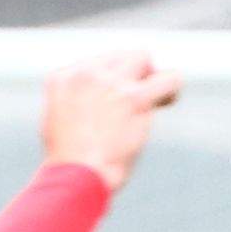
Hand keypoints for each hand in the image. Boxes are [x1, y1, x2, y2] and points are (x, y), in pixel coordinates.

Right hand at [41, 50, 177, 190]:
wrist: (76, 175)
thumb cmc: (69, 163)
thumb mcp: (58, 124)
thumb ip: (76, 103)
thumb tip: (99, 101)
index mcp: (63, 77)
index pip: (96, 63)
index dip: (110, 81)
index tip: (114, 103)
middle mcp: (85, 73)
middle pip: (119, 56)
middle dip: (131, 74)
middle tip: (137, 99)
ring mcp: (110, 82)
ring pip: (142, 57)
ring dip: (150, 77)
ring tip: (154, 99)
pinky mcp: (134, 97)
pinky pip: (168, 78)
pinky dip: (172, 88)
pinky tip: (168, 101)